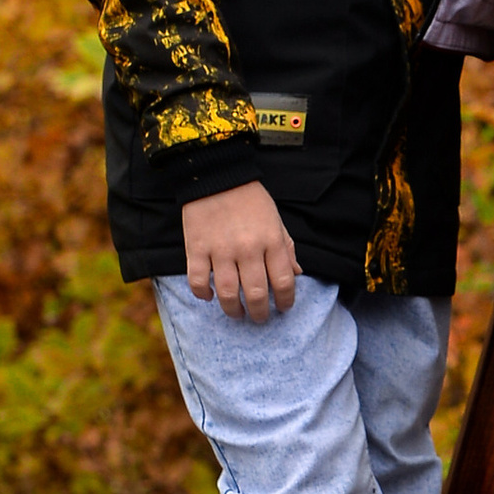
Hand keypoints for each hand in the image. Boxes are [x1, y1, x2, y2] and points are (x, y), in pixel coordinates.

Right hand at [181, 181, 297, 321]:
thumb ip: (286, 247)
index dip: (286, 301)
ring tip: (237, 313)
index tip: (283, 308)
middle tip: (259, 318)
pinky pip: (198, 281)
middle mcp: (248, 249)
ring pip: (228, 293)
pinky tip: (209, 296)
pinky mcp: (197, 248)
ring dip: (233, 310)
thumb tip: (296, 274)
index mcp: (271, 241)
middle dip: (260, 313)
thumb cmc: (250, 200)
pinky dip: (203, 294)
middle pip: (256, 294)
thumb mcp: (276, 220)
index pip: (283, 282)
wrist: (217, 176)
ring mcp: (221, 250)